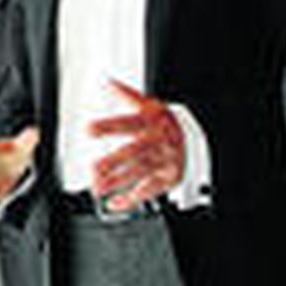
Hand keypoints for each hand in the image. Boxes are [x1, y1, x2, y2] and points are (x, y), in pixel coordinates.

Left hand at [88, 79, 184, 214]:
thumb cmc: (165, 123)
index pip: (128, 122)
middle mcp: (158, 142)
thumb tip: (108, 83)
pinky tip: (114, 202)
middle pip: (135, 152)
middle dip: (114, 162)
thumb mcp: (150, 105)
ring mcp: (164, 161)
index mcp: (152, 122)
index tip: (89, 129)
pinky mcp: (168, 178)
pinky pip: (149, 191)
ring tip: (98, 187)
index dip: (109, 126)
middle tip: (94, 169)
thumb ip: (128, 95)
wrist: (196, 138)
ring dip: (118, 181)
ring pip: (140, 173)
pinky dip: (131, 199)